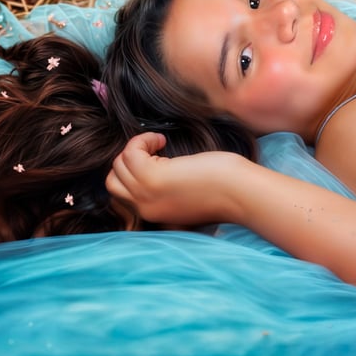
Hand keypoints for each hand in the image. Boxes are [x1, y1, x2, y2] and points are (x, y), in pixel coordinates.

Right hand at [106, 132, 243, 225]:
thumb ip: (169, 189)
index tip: (153, 159)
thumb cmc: (224, 188)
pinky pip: (129, 153)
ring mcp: (147, 196)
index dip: (132, 174)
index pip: (122, 197)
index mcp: (155, 215)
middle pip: (113, 182)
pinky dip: (142, 140)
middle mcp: (146, 210)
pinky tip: (161, 140)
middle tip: (153, 151)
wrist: (241, 192)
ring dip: (135, 148)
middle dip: (127, 162)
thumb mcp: (188, 193)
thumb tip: (157, 164)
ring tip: (159, 144)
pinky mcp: (153, 178)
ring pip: (118, 167)